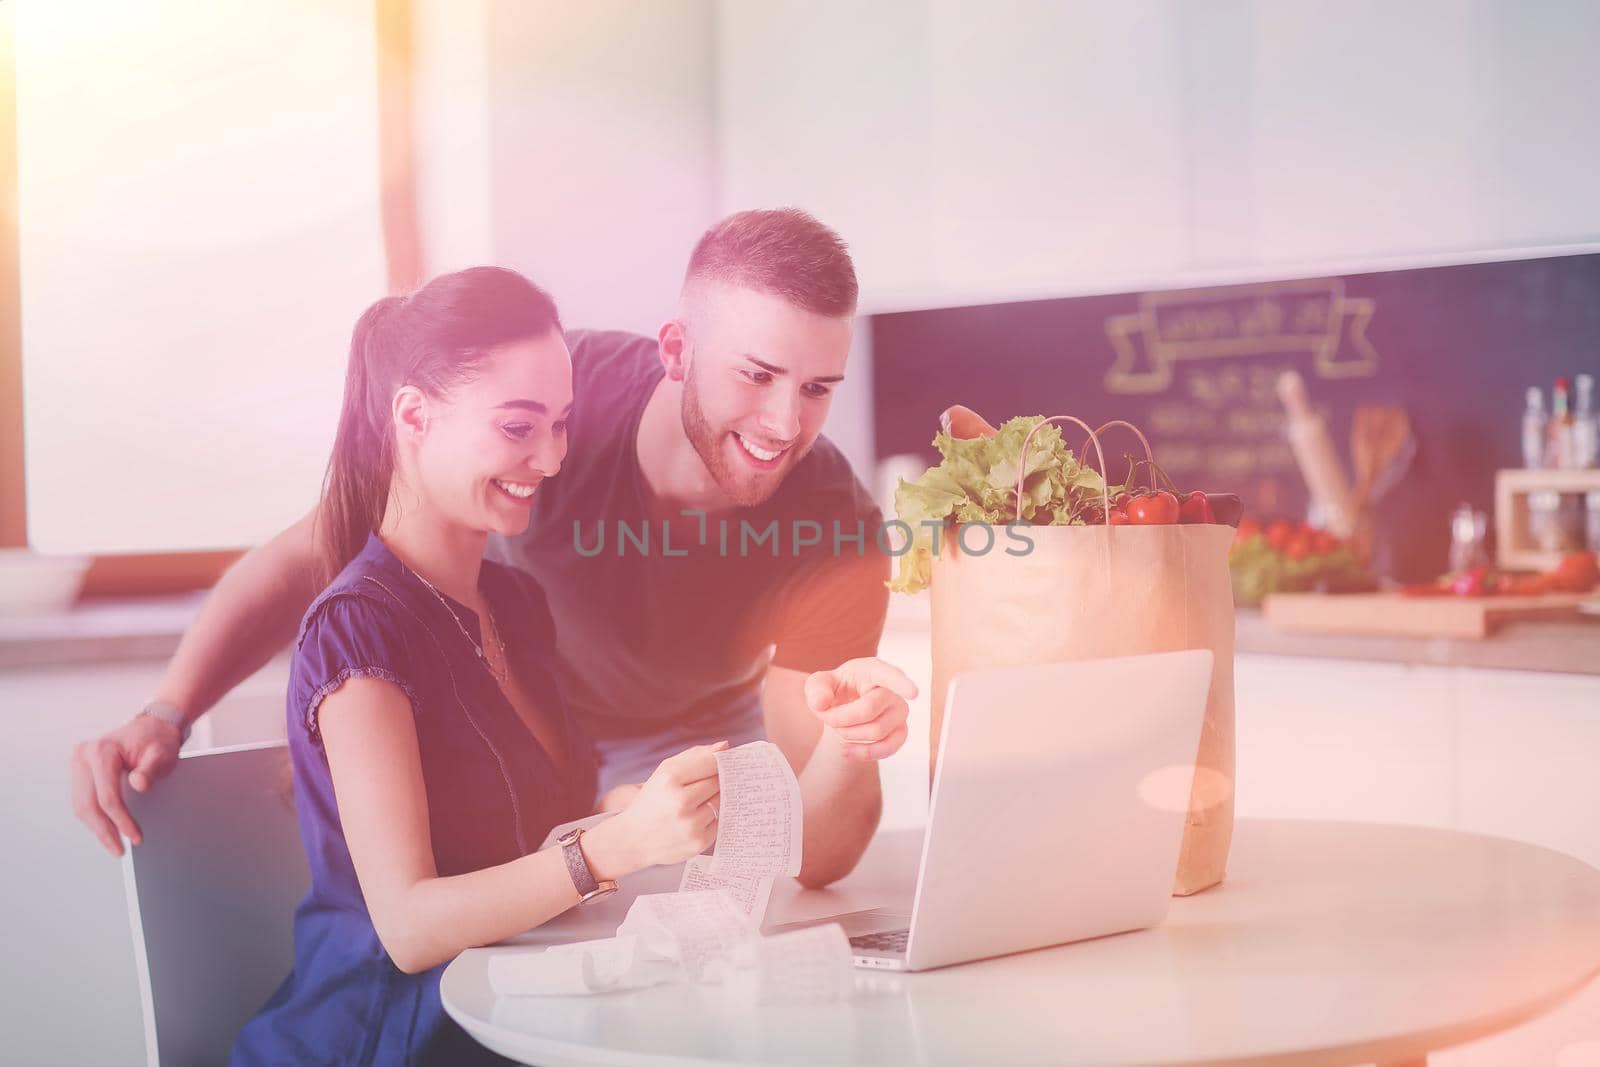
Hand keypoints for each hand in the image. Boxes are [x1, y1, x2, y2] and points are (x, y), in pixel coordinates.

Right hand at [70, 712, 183, 855]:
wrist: (152, 728)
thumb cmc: (158, 741)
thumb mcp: (162, 754)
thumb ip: (150, 770)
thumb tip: (139, 785)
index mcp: (102, 750)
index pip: (107, 795)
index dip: (121, 820)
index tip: (134, 837)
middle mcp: (84, 755)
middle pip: (88, 804)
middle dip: (104, 831)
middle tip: (120, 851)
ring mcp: (78, 764)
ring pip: (81, 806)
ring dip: (97, 828)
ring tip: (115, 845)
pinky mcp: (80, 772)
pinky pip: (83, 801)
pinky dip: (95, 818)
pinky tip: (107, 830)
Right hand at [600, 741, 726, 870]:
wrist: (632, 840)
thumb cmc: (652, 801)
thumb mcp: (664, 772)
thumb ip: (695, 756)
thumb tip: (725, 746)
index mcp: (670, 778)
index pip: (711, 762)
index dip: (720, 760)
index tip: (725, 760)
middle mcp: (681, 801)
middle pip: (718, 782)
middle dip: (717, 780)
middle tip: (705, 784)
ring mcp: (691, 824)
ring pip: (721, 801)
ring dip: (716, 799)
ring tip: (698, 802)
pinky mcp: (699, 842)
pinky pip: (720, 821)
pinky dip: (713, 818)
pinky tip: (696, 818)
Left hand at [804, 657, 917, 761]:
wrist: (846, 710)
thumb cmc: (835, 691)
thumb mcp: (818, 684)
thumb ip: (815, 688)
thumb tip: (821, 702)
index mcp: (873, 670)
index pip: (888, 675)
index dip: (901, 683)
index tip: (913, 693)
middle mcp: (892, 690)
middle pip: (868, 709)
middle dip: (841, 719)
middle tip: (828, 718)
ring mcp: (899, 712)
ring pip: (875, 731)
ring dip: (849, 734)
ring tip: (840, 728)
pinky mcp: (901, 732)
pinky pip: (887, 749)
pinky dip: (863, 753)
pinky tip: (849, 749)